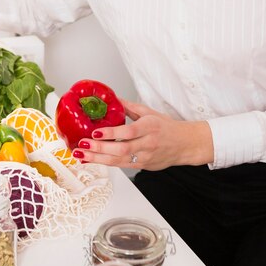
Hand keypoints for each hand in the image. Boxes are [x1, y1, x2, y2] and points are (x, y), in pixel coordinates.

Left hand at [74, 98, 213, 169]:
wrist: (184, 144)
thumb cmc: (166, 127)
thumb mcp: (149, 112)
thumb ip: (129, 107)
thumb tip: (112, 98)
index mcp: (150, 127)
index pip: (129, 132)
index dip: (111, 133)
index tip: (95, 132)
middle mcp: (148, 143)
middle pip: (122, 149)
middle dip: (100, 149)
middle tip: (82, 145)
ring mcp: (146, 157)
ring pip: (120, 161)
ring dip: (98, 159)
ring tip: (81, 155)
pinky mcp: (143, 166)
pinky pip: (122, 166)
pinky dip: (105, 163)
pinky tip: (92, 160)